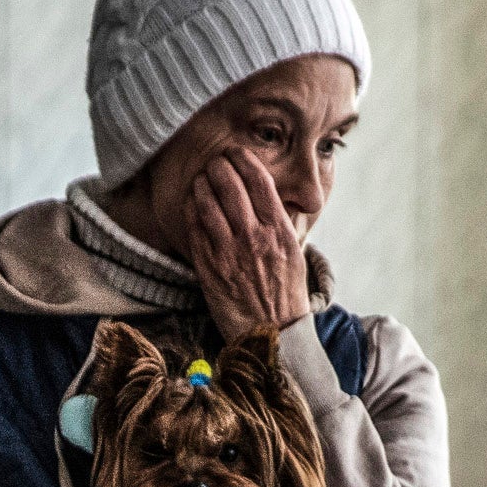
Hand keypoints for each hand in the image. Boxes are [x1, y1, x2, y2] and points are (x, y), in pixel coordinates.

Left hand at [187, 148, 309, 338]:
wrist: (272, 333)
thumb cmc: (285, 293)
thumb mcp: (295, 253)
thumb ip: (281, 222)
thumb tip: (270, 195)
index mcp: (278, 231)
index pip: (258, 181)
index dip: (244, 159)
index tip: (237, 153)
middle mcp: (254, 238)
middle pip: (230, 185)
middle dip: (219, 166)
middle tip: (215, 162)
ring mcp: (229, 253)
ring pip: (207, 203)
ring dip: (201, 184)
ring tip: (202, 178)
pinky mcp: (209, 268)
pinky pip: (195, 229)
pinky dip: (191, 209)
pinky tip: (192, 202)